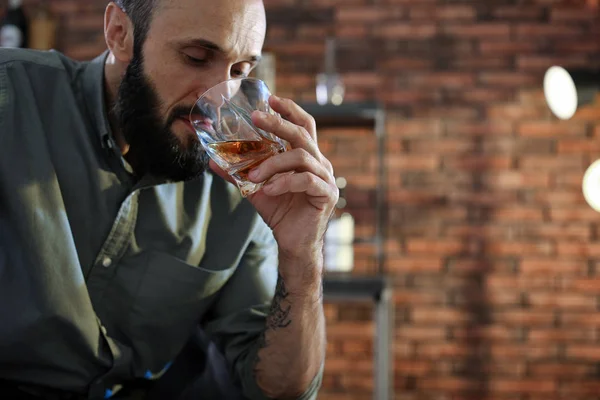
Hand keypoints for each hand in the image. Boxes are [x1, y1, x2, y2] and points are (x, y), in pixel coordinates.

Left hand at [210, 95, 337, 281]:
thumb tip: (212, 159)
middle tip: (256, 118)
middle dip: (279, 123)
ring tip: (254, 175)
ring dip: (274, 163)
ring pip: (302, 157)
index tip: (270, 99)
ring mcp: (326, 178)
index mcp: (307, 157)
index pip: (303, 125)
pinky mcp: (326, 194)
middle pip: (303, 134)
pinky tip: (269, 190)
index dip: (290, 110)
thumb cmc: (280, 212)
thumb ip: (239, 172)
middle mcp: (320, 163)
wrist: (293, 244)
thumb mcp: (255, 189)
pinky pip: (306, 180)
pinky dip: (284, 182)